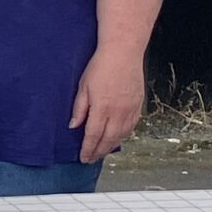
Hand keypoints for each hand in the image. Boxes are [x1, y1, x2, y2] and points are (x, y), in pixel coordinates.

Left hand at [70, 46, 145, 163]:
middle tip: (92, 159)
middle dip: (99, 152)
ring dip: (111, 146)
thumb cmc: (101, 66)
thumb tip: (73, 126)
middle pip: (108, 140)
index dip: (87, 149)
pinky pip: (131, 126)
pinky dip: (124, 135)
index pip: (93, 136)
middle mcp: (117, 112)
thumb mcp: (83, 86)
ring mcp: (130, 109)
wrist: (123, 52)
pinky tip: (117, 138)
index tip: (83, 158)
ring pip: (121, 135)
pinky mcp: (138, 105)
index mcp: (101, 108)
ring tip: (102, 151)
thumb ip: (79, 109)